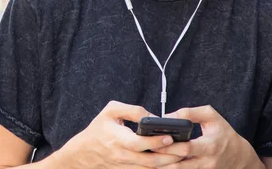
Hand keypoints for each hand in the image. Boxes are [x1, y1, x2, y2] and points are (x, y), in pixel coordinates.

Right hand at [51, 101, 184, 167]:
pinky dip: (162, 167)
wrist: (85, 153)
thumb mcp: (111, 111)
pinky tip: (174, 162)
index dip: (155, 141)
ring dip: (169, 163)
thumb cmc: (99, 128)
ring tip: (185, 155)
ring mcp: (127, 165)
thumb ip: (132, 110)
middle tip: (186, 148)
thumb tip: (152, 116)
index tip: (170, 136)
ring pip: (151, 168)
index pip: (138, 143)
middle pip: (150, 160)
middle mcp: (123, 155)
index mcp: (117, 138)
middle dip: (170, 155)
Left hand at [154, 106, 263, 168]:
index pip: (187, 148)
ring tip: (148, 159)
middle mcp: (206, 162)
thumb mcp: (211, 116)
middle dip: (161, 157)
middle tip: (145, 150)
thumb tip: (167, 116)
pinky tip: (158, 164)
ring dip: (163, 167)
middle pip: (179, 164)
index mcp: (210, 146)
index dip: (170, 145)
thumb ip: (190, 113)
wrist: (239, 156)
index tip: (155, 139)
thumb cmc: (223, 132)